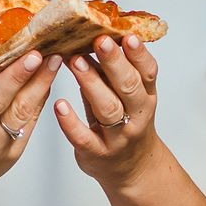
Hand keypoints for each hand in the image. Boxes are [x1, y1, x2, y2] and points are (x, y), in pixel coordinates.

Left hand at [54, 32, 160, 186]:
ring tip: (75, 62)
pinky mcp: (97, 154)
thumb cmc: (124, 124)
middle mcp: (136, 117)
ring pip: (108, 109)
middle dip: (115, 63)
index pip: (147, 73)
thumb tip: (90, 38)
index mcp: (145, 98)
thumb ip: (110, 73)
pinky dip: (70, 121)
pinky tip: (59, 105)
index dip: (139, 54)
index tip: (127, 36)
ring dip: (92, 84)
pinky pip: (84, 137)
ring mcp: (118, 137)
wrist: (131, 170)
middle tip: (100, 41)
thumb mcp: (125, 98)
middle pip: (129, 87)